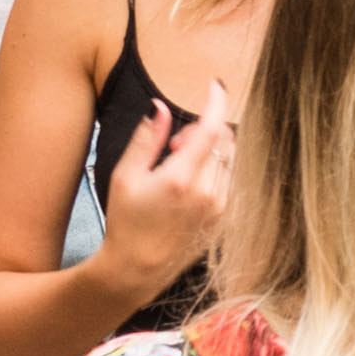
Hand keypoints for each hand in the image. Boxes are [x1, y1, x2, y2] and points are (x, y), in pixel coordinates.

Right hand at [95, 105, 235, 310]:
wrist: (136, 269)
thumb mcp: (125, 176)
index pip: (212, 128)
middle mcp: (207, 192)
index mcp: (181, 178)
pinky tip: (189, 183)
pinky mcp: (223, 218)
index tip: (214, 85)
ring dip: (210, 150)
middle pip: (224, 139)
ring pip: (229, 158)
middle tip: (173, 144)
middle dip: (203, 129)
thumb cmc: (125, 222)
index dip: (216, 101)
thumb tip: (161, 107)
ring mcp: (219, 207)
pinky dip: (214, 169)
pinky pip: (228, 179)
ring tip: (178, 166)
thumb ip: (146, 139)